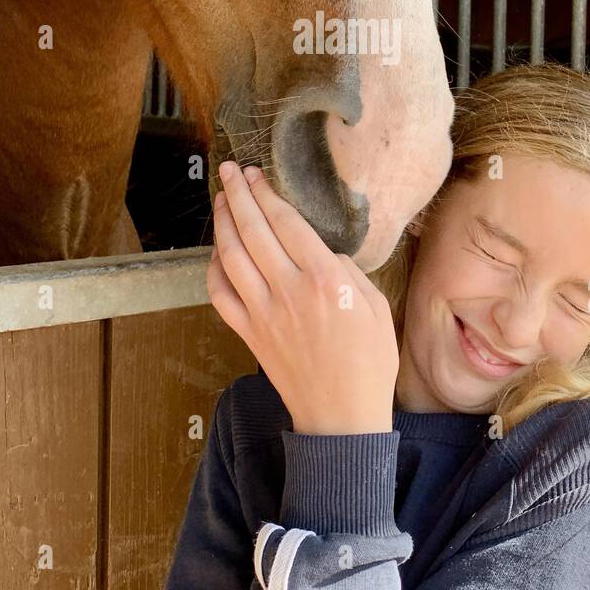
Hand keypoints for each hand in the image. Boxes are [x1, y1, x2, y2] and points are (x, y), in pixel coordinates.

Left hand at [206, 161, 398, 434]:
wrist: (342, 418)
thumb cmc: (368, 364)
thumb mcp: (376, 307)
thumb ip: (348, 271)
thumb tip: (324, 251)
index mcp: (325, 280)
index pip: (286, 222)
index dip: (267, 193)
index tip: (256, 174)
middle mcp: (289, 291)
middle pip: (253, 231)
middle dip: (237, 195)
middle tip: (229, 172)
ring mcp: (263, 313)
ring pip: (231, 257)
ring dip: (222, 223)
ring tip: (220, 199)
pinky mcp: (249, 334)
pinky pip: (220, 294)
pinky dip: (213, 268)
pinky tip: (217, 252)